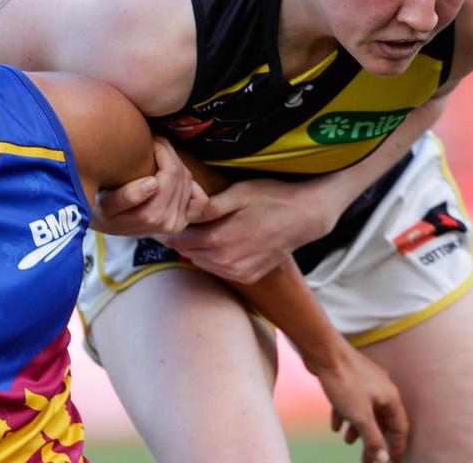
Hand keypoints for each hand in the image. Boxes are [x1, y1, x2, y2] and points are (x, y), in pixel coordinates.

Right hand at [92, 137, 207, 236]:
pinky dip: (192, 184)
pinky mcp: (184, 221)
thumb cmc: (101, 207)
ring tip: (158, 155)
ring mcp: (179, 223)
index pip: (171, 172)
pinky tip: (173, 176)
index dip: (162, 149)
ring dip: (176, 163)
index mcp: (151, 215)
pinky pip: (201, 199)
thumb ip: (127, 196)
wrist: (105, 224)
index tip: (148, 140)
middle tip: (153, 142)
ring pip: (189, 180)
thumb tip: (153, 184)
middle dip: (169, 152)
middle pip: (181, 174)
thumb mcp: (105, 202)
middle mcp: (169, 222)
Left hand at [160, 177, 337, 282]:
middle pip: (188, 252)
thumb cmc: (270, 198)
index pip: (178, 240)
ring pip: (201, 262)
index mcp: (218, 240)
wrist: (305, 217)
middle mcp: (226, 262)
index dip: (170, 228)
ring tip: (200, 229)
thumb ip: (209, 207)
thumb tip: (183, 212)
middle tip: (179, 221)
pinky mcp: (248, 277)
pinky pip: (219, 269)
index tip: (168, 216)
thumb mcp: (238, 194)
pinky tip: (220, 241)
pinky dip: (214, 258)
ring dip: (197, 249)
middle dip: (181, 238)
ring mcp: (238, 273)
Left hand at [312, 349, 408, 462]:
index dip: (397, 446)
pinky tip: (335, 426)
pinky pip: (351, 401)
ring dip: (357, 429)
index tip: (393, 462)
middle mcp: (382, 388)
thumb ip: (373, 438)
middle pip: (381, 421)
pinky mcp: (350, 377)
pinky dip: (345, 415)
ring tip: (347, 442)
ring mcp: (366, 382)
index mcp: (390, 397)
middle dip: (373, 441)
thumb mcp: (360, 416)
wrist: (324, 351)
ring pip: (365, 411)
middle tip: (365, 459)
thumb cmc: (345, 382)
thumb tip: (383, 458)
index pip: (400, 427)